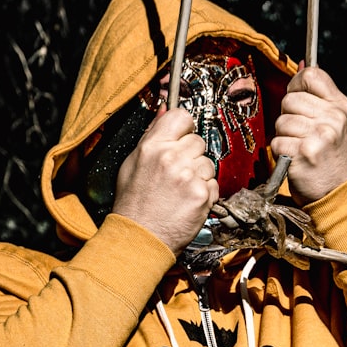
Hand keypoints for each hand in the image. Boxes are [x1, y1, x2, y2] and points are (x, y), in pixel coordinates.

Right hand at [113, 108, 218, 254]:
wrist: (140, 238)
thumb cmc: (134, 203)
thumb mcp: (133, 163)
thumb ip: (152, 135)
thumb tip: (166, 109)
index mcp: (152, 146)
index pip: (181, 116)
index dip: (185, 127)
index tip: (182, 137)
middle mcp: (171, 157)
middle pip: (198, 141)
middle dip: (192, 156)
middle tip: (178, 174)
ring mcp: (189, 176)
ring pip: (208, 164)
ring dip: (199, 176)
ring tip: (181, 191)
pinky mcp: (202, 195)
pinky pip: (214, 185)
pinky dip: (205, 194)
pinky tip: (188, 202)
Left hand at [270, 66, 346, 204]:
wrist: (339, 194)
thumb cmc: (333, 159)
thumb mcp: (336, 123)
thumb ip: (319, 96)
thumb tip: (301, 65)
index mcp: (341, 106)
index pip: (312, 75)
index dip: (297, 85)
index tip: (298, 100)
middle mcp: (332, 118)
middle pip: (290, 99)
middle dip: (288, 116)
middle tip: (300, 133)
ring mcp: (318, 136)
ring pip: (281, 121)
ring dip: (284, 136)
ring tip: (299, 148)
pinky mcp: (303, 154)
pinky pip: (277, 142)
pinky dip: (281, 153)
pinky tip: (294, 160)